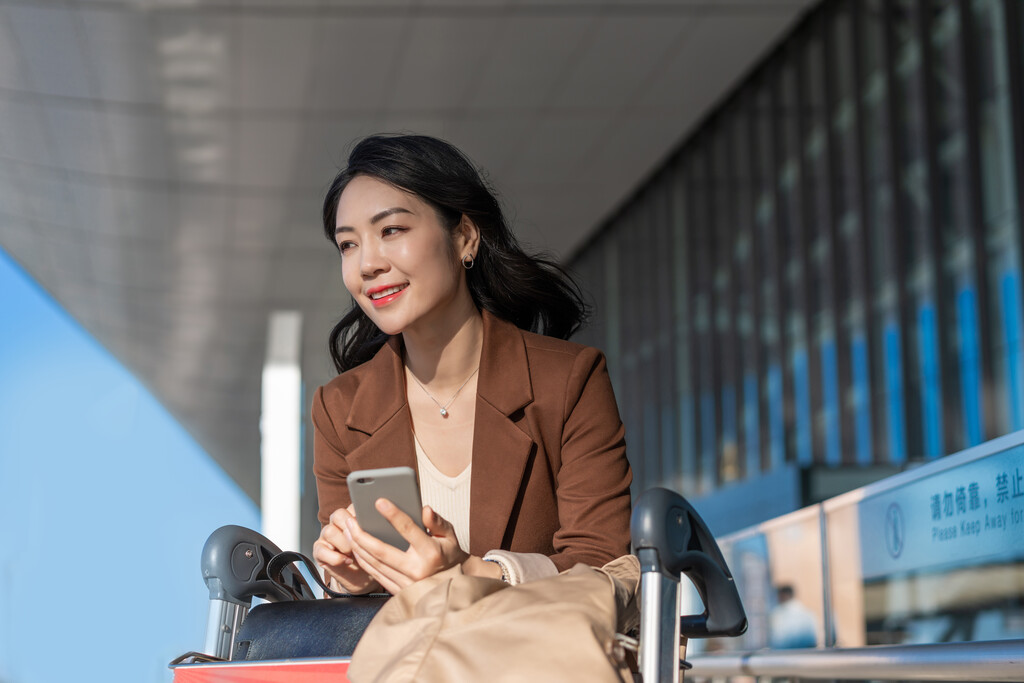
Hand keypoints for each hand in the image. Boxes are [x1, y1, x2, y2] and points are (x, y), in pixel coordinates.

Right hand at [313, 504, 380, 594]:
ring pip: (329, 531)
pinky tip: (346, 561)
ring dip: (343, 544)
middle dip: (351, 530)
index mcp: (352, 515)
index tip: (371, 527)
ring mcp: (326, 536)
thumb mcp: (380, 540)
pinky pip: (321, 550)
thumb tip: (385, 518)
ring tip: (353, 553)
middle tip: (362, 542)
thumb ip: (378, 527)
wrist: (364, 578)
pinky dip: (335, 557)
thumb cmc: (374, 556)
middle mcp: (337, 523)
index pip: (353, 505)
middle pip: (338, 515)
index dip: (361, 516)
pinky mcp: (319, 551)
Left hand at [344, 500, 468, 593]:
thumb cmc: (450, 556)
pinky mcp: (398, 591)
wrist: (453, 587)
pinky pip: (375, 575)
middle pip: (381, 551)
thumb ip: (437, 522)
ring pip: (374, 564)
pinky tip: (355, 548)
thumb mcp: (450, 537)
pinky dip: (363, 561)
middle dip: (361, 534)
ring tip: (347, 531)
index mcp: (431, 553)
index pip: (408, 529)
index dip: (393, 514)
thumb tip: (425, 509)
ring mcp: (406, 583)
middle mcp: (417, 570)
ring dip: (357, 547)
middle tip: (349, 520)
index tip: (379, 501)